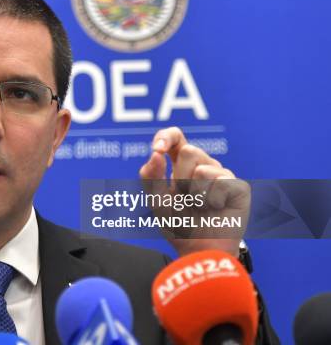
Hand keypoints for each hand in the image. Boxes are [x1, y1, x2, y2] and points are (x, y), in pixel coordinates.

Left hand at [139, 127, 249, 256]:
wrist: (198, 251)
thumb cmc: (178, 226)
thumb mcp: (156, 200)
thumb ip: (151, 176)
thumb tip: (155, 153)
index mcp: (182, 166)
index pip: (176, 138)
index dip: (167, 137)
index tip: (158, 149)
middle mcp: (204, 166)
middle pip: (189, 150)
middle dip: (180, 177)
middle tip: (184, 198)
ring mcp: (222, 176)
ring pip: (203, 167)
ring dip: (194, 192)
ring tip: (199, 206)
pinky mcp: (238, 188)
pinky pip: (220, 182)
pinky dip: (211, 200)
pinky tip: (215, 210)